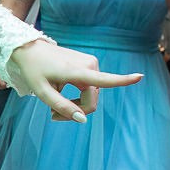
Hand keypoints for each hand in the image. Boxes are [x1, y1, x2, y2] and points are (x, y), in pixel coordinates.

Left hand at [5, 39, 143, 122]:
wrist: (29, 49)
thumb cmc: (33, 70)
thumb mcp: (42, 92)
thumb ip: (62, 107)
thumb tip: (83, 120)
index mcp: (77, 71)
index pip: (103, 79)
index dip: (123, 80)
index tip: (140, 76)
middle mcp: (89, 65)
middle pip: (92, 99)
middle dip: (77, 111)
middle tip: (53, 116)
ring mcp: (90, 63)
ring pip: (91, 95)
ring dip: (76, 105)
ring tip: (54, 108)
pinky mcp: (89, 64)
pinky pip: (88, 87)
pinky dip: (77, 95)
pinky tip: (60, 94)